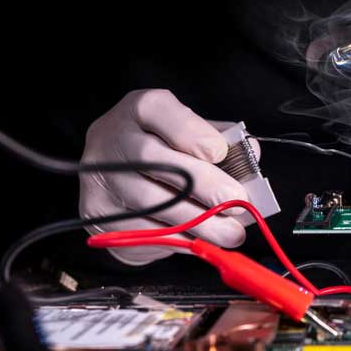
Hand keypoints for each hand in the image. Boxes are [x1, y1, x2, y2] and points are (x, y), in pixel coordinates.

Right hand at [79, 89, 257, 264]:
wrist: (113, 174)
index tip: (220, 153)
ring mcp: (101, 178)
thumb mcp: (188, 130)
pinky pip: (143, 231)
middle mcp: (113, 139)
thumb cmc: (163, 147)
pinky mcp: (99, 213)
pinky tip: (202, 241)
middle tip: (236, 202)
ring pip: (152, 203)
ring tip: (231, 233)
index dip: (192, 133)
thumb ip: (220, 138)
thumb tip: (252, 155)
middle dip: (203, 185)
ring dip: (198, 222)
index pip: (160, 111)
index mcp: (140, 109)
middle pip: (155, 161)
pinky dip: (179, 239)